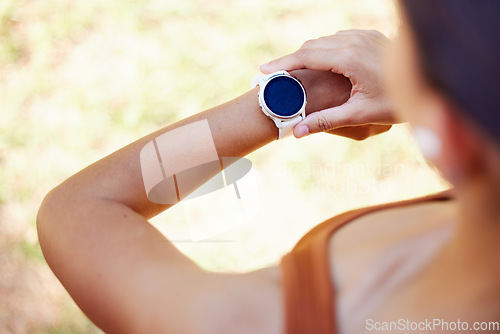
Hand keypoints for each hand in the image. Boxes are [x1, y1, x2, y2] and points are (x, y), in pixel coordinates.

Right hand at [261, 30, 395, 138]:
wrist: (428, 83)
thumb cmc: (395, 102)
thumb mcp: (360, 115)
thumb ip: (326, 121)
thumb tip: (297, 132)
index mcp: (349, 58)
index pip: (306, 57)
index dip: (282, 65)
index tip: (263, 71)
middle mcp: (354, 41)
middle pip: (311, 47)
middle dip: (290, 60)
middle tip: (272, 74)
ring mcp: (363, 35)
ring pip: (324, 41)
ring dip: (306, 54)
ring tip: (291, 71)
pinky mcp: (369, 35)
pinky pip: (338, 39)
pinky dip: (323, 50)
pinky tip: (319, 63)